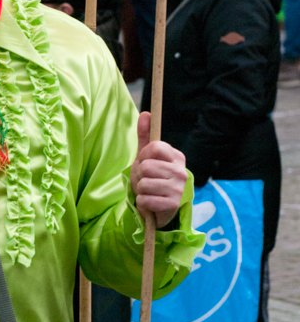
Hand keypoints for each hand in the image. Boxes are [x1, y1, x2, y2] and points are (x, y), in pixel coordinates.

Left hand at [130, 112, 186, 228]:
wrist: (159, 208)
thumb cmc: (153, 179)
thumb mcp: (147, 157)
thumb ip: (145, 136)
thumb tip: (146, 113)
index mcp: (176, 157)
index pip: (154, 147)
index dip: (144, 155)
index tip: (147, 162)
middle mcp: (181, 171)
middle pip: (146, 166)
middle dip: (140, 174)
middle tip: (147, 180)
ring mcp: (178, 188)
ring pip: (144, 183)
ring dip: (140, 189)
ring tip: (149, 191)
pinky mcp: (173, 205)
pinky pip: (145, 199)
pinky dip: (142, 202)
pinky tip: (150, 202)